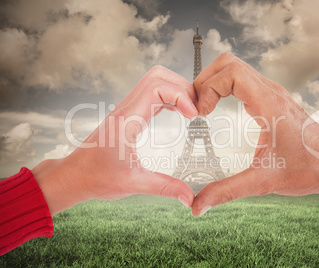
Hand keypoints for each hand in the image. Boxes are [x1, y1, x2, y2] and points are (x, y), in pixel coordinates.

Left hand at [33, 66, 197, 214]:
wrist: (74, 176)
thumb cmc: (96, 178)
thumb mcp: (133, 184)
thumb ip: (164, 187)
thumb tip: (189, 197)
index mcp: (126, 120)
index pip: (156, 88)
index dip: (180, 96)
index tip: (193, 115)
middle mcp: (126, 109)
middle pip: (157, 76)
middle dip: (182, 87)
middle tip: (196, 108)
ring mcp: (126, 110)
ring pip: (154, 82)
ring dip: (176, 90)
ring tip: (191, 110)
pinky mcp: (128, 115)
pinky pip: (151, 95)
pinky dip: (169, 98)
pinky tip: (179, 113)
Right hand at [191, 53, 318, 215]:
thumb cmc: (306, 169)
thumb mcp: (262, 181)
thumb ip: (227, 191)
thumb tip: (197, 205)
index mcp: (268, 104)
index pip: (230, 73)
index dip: (208, 87)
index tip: (201, 113)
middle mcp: (271, 92)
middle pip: (228, 63)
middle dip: (205, 80)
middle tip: (196, 106)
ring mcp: (272, 92)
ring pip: (235, 67)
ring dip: (214, 82)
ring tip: (204, 107)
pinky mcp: (272, 98)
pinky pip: (243, 79)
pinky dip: (224, 86)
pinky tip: (218, 108)